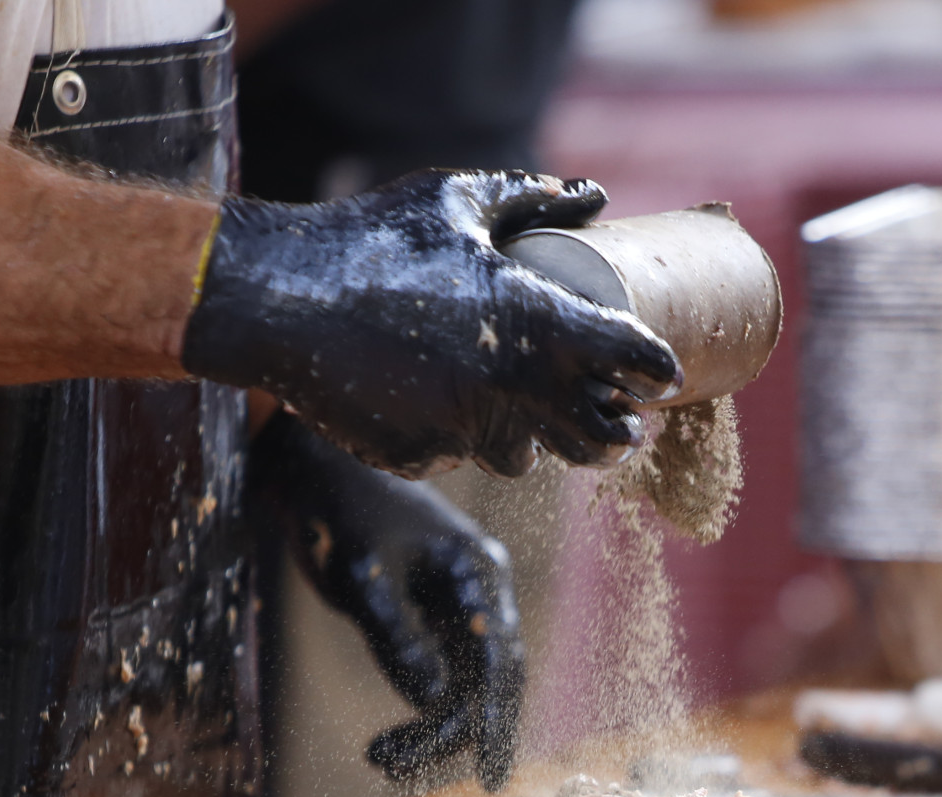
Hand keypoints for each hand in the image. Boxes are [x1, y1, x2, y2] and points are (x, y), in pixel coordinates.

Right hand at [184, 171, 680, 478]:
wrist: (278, 299)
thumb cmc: (370, 240)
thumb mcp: (453, 203)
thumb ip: (528, 199)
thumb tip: (589, 193)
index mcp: (531, 318)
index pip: (624, 355)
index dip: (652, 366)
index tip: (663, 375)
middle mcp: (508, 383)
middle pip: (592, 436)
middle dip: (613, 434)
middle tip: (623, 428)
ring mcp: (463, 430)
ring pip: (521, 458)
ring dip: (527, 441)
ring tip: (517, 411)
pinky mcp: (418, 459)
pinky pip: (453, 458)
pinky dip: (451, 437)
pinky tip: (428, 404)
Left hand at [249, 412, 524, 789]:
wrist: (314, 467)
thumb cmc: (338, 509)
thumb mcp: (361, 574)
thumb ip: (397, 635)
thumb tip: (431, 701)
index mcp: (478, 572)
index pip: (498, 660)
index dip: (493, 720)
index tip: (485, 774)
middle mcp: (481, 591)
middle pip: (490, 680)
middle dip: (452, 733)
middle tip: (393, 766)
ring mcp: (460, 605)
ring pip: (467, 683)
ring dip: (432, 727)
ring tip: (381, 758)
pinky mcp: (434, 617)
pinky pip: (444, 675)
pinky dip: (423, 711)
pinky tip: (394, 742)